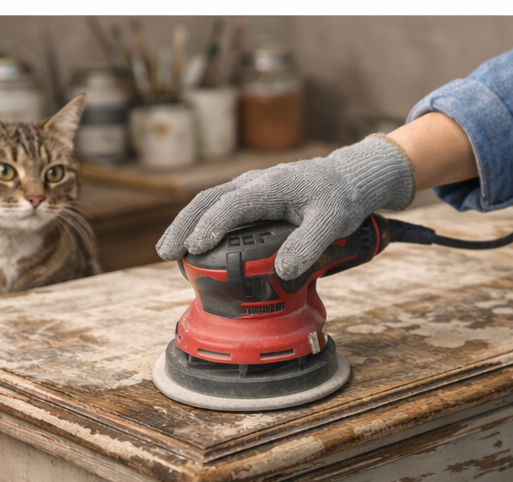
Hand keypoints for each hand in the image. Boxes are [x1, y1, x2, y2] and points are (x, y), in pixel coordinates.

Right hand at [156, 134, 415, 279]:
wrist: (346, 179)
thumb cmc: (339, 198)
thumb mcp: (330, 223)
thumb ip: (307, 246)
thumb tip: (282, 271)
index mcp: (270, 186)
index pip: (232, 205)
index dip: (211, 226)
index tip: (195, 248)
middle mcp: (253, 184)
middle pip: (207, 201)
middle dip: (183, 226)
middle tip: (165, 253)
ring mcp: (249, 189)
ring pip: (207, 202)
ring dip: (185, 224)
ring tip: (168, 251)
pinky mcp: (250, 198)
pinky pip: (218, 208)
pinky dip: (199, 223)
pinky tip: (192, 244)